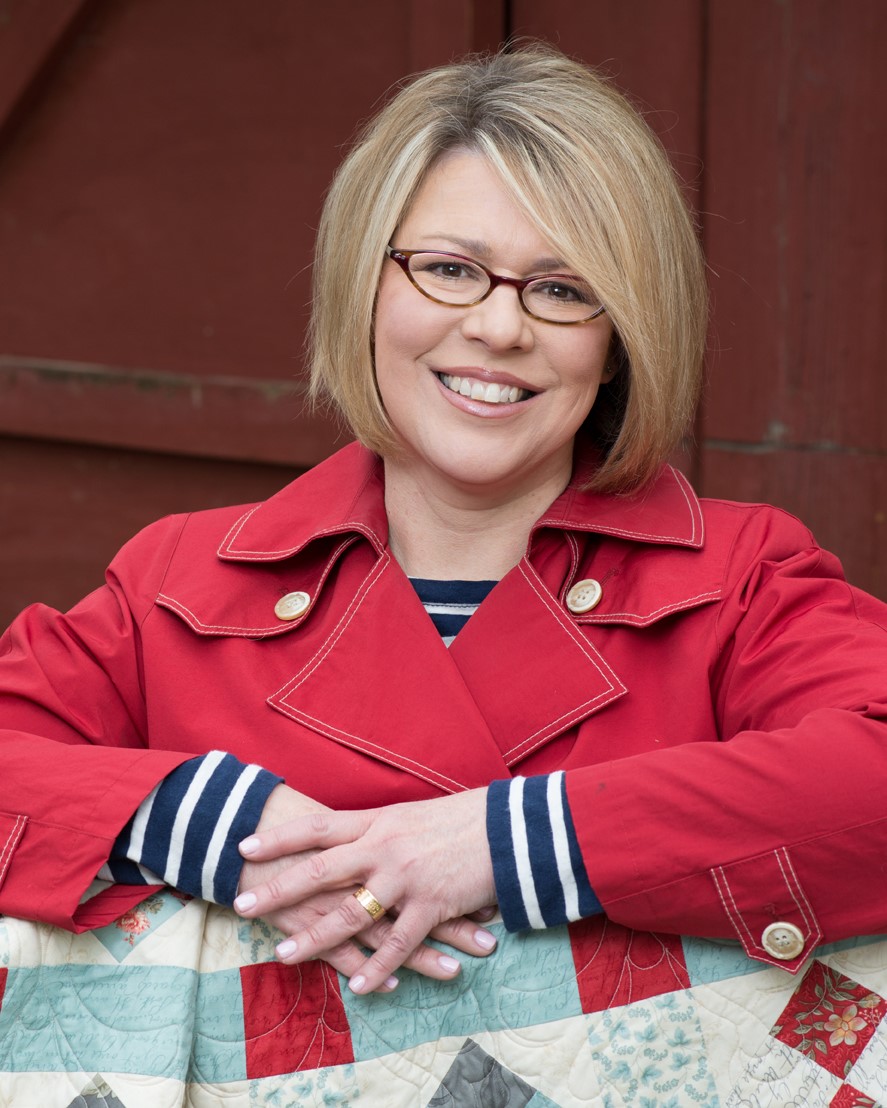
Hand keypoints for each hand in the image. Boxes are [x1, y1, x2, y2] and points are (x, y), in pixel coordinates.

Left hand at [235, 788, 496, 993]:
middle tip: (242, 906)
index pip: (319, 827)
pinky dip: (377, 967)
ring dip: (315, 937)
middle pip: (321, 869)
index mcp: (378, 821)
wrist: (510, 827)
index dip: (281, 838)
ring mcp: (407, 877)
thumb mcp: (412, 815)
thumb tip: (350, 840)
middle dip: (279, 889)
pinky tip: (359, 986)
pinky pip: (398, 943)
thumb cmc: (462, 818)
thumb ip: (379, 830)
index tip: (245, 847)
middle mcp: (385, 847)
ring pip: (350, 912)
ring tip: (283, 955)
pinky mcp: (432, 904)